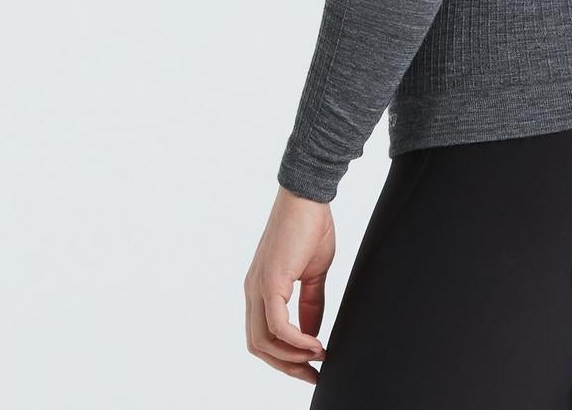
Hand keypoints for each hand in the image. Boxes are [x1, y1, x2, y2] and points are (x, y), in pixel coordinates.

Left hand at [244, 185, 334, 382]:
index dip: (285, 358)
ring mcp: (258, 287)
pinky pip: (278, 326)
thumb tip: (313, 335)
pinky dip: (296, 341)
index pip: (263, 337)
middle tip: (314, 375)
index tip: (312, 367)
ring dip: (291, 357)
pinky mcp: (270, 282)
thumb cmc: (310, 229)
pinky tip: (315, 344)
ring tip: (318, 358)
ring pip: (263, 342)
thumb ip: (311, 305)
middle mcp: (253, 292)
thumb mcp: (313, 275)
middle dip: (287, 366)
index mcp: (260, 290)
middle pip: (259, 347)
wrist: (308, 198)